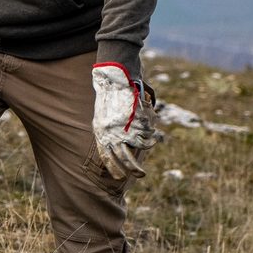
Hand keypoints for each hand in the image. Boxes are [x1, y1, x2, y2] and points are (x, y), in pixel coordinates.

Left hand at [91, 63, 155, 179]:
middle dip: (131, 169)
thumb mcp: (103, 114)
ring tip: (146, 160)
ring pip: (137, 149)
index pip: (105, 155)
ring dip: (142, 155)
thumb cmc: (109, 93)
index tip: (119, 177)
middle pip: (122, 158)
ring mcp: (125, 128)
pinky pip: (146, 134)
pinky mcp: (136, 121)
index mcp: (100, 131)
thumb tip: (120, 145)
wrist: (114, 75)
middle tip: (140, 176)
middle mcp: (111, 132)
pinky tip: (152, 135)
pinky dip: (150, 136)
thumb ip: (109, 130)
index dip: (112, 167)